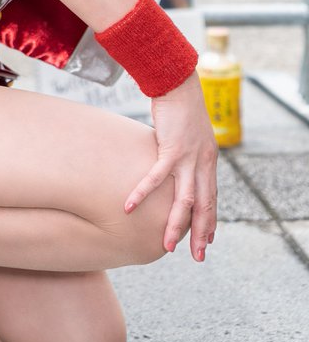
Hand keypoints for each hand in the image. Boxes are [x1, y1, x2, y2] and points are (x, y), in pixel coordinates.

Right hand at [124, 72, 218, 262]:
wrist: (179, 84)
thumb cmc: (181, 106)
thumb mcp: (190, 133)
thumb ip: (187, 150)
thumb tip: (174, 160)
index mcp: (208, 160)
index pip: (212, 198)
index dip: (209, 220)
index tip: (208, 240)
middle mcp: (203, 163)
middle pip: (204, 206)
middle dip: (200, 233)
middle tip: (197, 257)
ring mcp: (189, 158)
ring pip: (185, 199)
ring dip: (176, 224)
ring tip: (168, 246)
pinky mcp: (172, 150)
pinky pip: (156, 177)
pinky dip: (143, 193)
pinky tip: (130, 206)